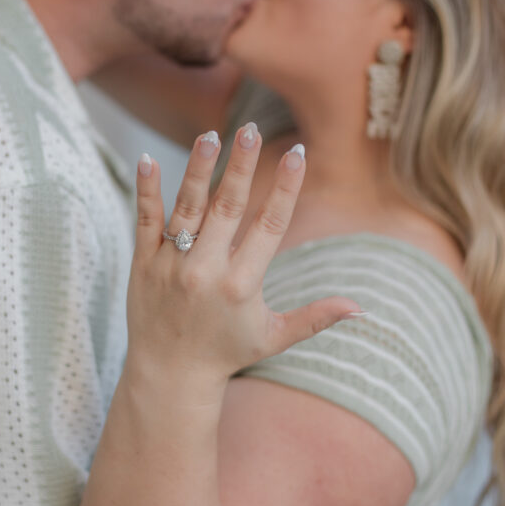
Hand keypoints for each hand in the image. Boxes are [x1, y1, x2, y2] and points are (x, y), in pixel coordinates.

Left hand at [128, 125, 359, 393]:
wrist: (169, 376)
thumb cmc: (226, 353)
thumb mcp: (274, 337)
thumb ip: (315, 317)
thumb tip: (361, 307)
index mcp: (242, 285)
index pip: (269, 225)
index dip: (286, 188)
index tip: (297, 153)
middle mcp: (206, 271)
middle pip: (228, 208)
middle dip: (242, 167)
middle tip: (252, 129)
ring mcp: (171, 265)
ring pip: (187, 208)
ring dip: (199, 169)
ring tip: (211, 134)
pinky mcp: (143, 263)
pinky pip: (145, 221)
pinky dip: (146, 190)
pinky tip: (147, 158)